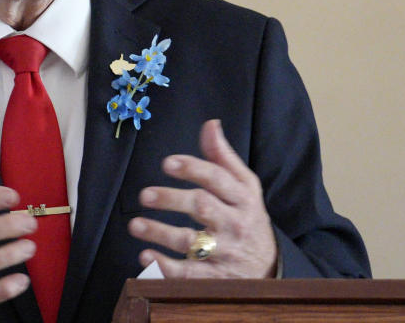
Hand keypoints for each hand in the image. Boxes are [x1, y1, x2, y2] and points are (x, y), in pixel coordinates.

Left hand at [128, 119, 277, 277]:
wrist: (269, 266)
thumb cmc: (248, 217)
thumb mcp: (245, 187)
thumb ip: (223, 157)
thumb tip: (210, 124)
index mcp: (243, 198)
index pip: (218, 179)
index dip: (193, 169)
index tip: (167, 163)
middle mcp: (235, 224)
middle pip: (202, 208)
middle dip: (171, 199)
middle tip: (144, 195)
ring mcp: (226, 253)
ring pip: (191, 242)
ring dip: (160, 232)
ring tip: (135, 224)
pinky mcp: (215, 278)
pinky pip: (188, 274)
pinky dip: (165, 267)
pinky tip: (145, 256)